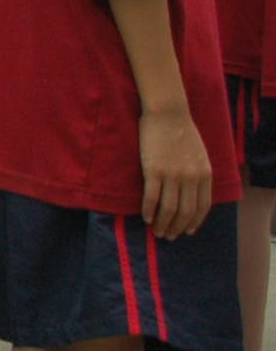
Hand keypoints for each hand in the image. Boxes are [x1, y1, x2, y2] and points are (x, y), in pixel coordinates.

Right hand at [140, 101, 212, 238]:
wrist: (168, 114)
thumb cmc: (183, 132)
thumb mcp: (201, 155)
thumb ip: (199, 174)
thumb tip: (192, 194)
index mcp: (205, 175)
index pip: (202, 207)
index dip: (194, 222)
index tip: (187, 231)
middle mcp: (191, 178)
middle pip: (185, 211)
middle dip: (177, 228)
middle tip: (169, 236)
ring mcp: (173, 175)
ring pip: (169, 209)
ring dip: (163, 224)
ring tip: (157, 232)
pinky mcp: (154, 171)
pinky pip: (152, 198)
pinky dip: (149, 211)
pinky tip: (146, 218)